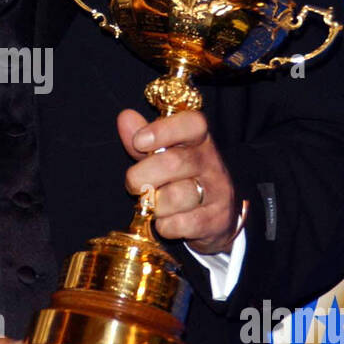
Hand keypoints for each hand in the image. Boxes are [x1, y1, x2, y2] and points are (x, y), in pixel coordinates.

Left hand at [118, 108, 238, 254]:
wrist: (218, 215)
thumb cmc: (182, 178)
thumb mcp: (163, 155)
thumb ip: (144, 139)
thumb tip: (125, 117)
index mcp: (199, 140)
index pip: (192, 124)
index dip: (163, 130)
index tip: (139, 142)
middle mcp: (211, 162)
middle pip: (175, 162)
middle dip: (143, 176)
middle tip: (133, 184)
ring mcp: (217, 191)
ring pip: (176, 197)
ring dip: (154, 204)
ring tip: (153, 204)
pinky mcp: (216, 219)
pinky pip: (180, 224)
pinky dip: (165, 225)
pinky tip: (166, 221)